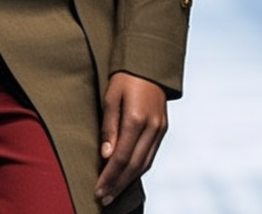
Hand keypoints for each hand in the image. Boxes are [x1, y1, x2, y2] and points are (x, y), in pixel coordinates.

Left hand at [94, 72, 166, 206]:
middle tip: (104, 199)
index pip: (122, 158)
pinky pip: (151, 155)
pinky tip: (128, 176)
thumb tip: (106, 155)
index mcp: (136, 119)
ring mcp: (160, 129)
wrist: (149, 63)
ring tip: (114, 193)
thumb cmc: (124, 77)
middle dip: (118, 185)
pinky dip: (139, 169)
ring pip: (145, 164)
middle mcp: (152, 128)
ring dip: (129, 181)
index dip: (110, 177)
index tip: (98, 190)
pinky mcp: (163, 129)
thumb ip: (109, 127)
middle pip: (134, 166)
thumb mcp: (110, 97)